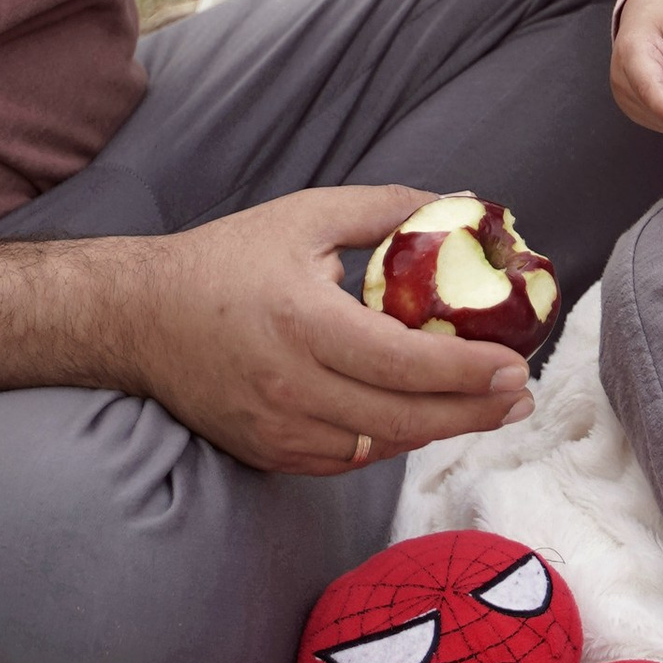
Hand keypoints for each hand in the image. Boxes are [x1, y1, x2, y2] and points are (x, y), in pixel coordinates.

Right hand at [114, 187, 538, 476]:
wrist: (141, 318)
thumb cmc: (228, 260)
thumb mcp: (307, 216)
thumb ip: (387, 209)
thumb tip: (464, 203)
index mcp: (303, 323)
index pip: (403, 362)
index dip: (466, 371)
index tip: (515, 364)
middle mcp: (292, 387)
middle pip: (403, 419)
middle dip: (472, 412)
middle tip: (521, 398)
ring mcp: (278, 430)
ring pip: (380, 446)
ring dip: (439, 430)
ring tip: (489, 408)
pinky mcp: (270, 453)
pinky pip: (347, 458)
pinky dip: (391, 442)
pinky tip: (423, 419)